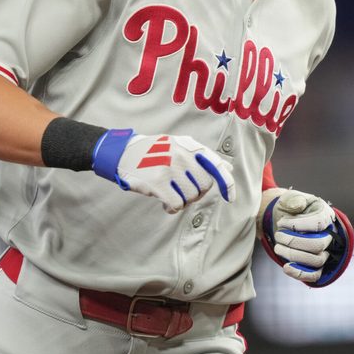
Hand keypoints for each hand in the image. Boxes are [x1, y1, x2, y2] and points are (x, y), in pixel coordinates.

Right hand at [91, 129, 235, 212]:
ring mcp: (169, 168)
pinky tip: (164, 204)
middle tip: (181, 190)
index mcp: (189, 146)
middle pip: (204, 186)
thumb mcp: (179, 146)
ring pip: (190, 197)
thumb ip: (203, 156)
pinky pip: (176, 204)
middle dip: (196, 193)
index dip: (227, 183)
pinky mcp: (158, 182)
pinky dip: (172, 208)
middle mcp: (181, 155)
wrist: (124, 153)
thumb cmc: (155, 152)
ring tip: (169, 193)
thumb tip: (228, 168)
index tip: (230, 197)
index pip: (215, 165)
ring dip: (182, 200)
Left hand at [260, 190, 353, 286]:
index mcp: (325, 215)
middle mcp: (329, 234)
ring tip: (278, 247)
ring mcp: (324, 251)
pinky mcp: (316, 265)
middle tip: (278, 236)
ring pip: (316, 261)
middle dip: (294, 242)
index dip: (298, 225)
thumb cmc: (289, 207)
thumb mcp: (289, 198)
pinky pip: (315, 275)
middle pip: (318, 245)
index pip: (318, 224)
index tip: (281, 223)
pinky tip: (286, 268)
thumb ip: (293, 199)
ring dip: (294, 256)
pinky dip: (300, 274)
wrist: (284, 219)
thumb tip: (298, 206)